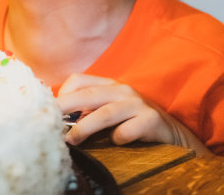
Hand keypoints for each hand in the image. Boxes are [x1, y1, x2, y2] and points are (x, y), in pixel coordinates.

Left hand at [57, 73, 209, 155]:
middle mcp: (122, 90)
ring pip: (104, 113)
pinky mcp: (151, 120)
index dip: (62, 94)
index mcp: (109, 85)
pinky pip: (127, 130)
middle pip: (87, 95)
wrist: (174, 134)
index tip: (52, 111)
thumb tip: (59, 119)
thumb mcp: (110, 111)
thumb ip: (88, 111)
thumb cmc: (134, 123)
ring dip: (84, 128)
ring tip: (71, 141)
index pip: (78, 80)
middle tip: (50, 122)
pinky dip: (117, 138)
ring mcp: (137, 103)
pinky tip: (115, 143)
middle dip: (65, 108)